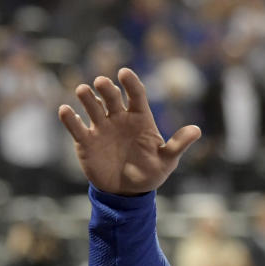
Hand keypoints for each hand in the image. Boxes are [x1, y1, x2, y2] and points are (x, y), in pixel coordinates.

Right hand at [57, 68, 200, 194]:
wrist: (127, 192)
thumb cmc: (150, 173)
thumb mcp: (166, 161)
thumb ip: (178, 145)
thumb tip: (197, 130)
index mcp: (140, 118)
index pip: (136, 94)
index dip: (130, 83)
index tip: (124, 73)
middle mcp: (119, 118)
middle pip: (111, 96)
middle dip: (106, 88)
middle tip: (103, 84)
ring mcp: (101, 127)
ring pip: (91, 105)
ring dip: (86, 97)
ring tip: (84, 92)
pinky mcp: (85, 140)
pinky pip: (75, 126)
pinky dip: (69, 118)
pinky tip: (67, 112)